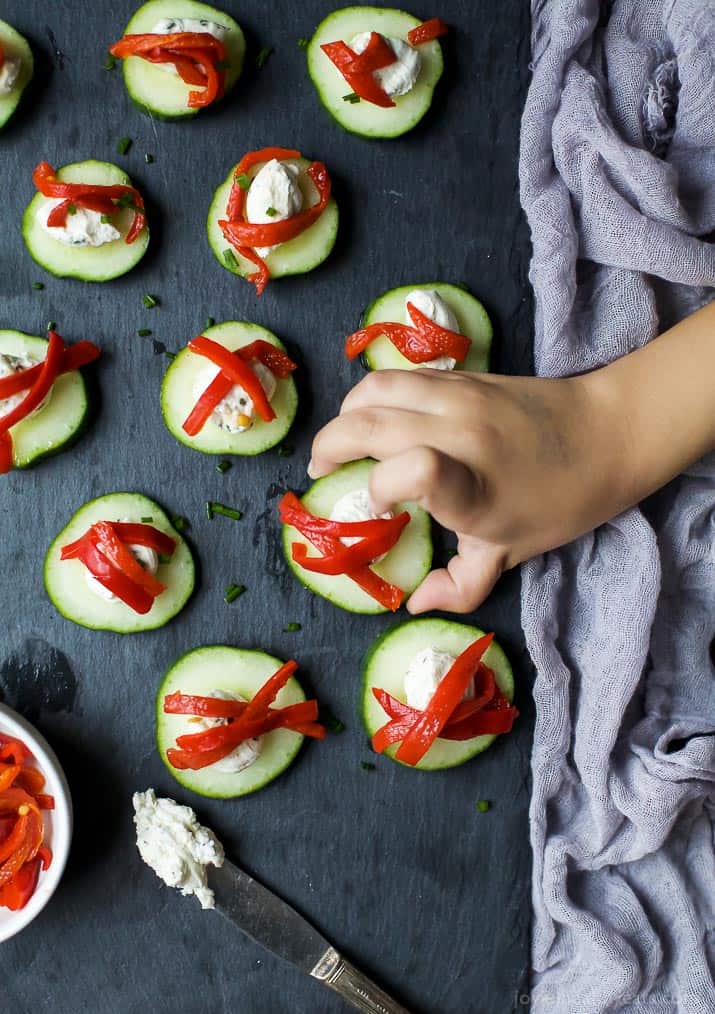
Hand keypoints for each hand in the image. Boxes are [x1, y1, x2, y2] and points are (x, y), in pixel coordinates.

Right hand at [308, 368, 632, 612]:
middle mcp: (461, 434)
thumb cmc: (561, 501)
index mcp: (474, 488)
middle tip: (321, 472)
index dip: (378, 489)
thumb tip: (414, 603)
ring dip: (344, 414)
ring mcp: (460, 397)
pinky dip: (373, 394)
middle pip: (369, 421)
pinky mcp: (463, 376)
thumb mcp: (513, 553)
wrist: (609, 432)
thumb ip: (461, 585)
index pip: (412, 471)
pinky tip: (375, 417)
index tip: (378, 510)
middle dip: (329, 446)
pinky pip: (399, 375)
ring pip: (375, 388)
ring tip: (341, 441)